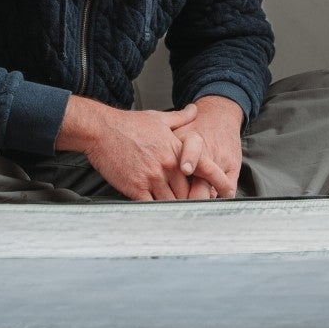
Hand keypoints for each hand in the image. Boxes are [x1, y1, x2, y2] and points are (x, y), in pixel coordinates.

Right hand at [56, 96, 232, 201]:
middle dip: (194, 200)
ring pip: (172, 202)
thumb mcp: (158, 118)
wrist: (101, 130)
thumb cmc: (129, 125)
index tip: (227, 192)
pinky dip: (158, 212)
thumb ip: (181, 118)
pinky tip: (161, 216)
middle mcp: (167, 165)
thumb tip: (195, 110)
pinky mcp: (135, 188)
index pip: (205, 167)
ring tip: (183, 217)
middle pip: (189, 191)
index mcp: (176, 149)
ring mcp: (151, 178)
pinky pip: (152, 206)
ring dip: (177, 208)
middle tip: (199, 209)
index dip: (219, 181)